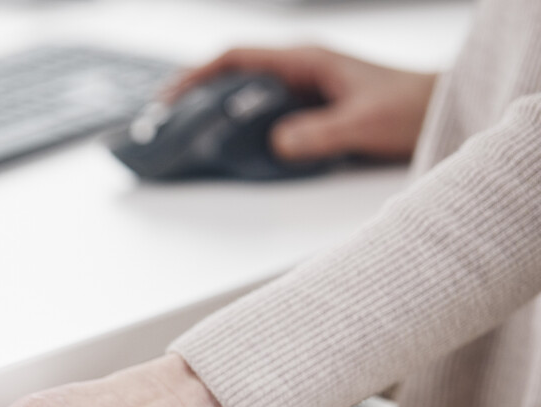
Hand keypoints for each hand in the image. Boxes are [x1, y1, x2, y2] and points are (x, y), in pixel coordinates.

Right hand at [167, 46, 437, 162]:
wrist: (440, 109)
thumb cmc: (410, 107)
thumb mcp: (363, 123)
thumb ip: (321, 133)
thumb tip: (278, 143)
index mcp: (305, 59)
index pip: (236, 58)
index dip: (197, 75)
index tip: (169, 98)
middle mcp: (299, 69)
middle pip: (232, 75)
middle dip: (195, 96)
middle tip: (165, 124)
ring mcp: (302, 88)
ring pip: (245, 96)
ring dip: (216, 114)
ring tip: (188, 138)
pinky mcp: (308, 109)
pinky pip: (263, 114)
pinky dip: (240, 128)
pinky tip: (231, 149)